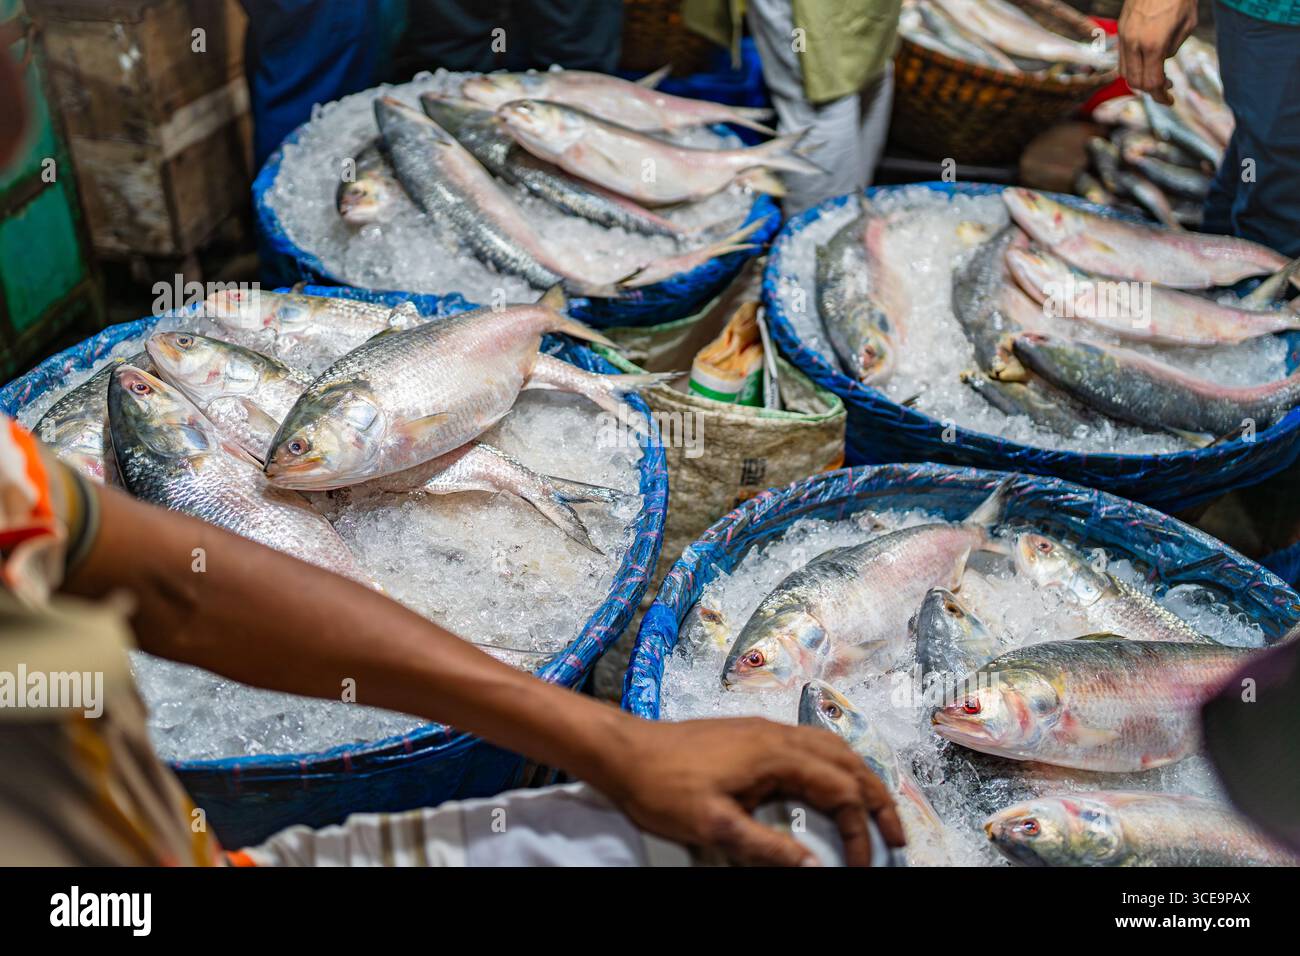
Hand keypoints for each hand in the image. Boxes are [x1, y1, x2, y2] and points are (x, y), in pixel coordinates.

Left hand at [593, 716, 905, 865]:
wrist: (624, 750)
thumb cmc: (663, 785)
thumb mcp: (714, 826)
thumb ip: (767, 848)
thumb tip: (816, 868)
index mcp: (777, 754)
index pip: (841, 790)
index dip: (860, 829)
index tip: (862, 863)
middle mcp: (778, 735)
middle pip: (848, 761)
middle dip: (877, 797)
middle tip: (896, 834)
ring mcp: (764, 730)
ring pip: (831, 746)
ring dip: (858, 776)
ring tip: (873, 807)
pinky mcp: (750, 734)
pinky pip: (809, 743)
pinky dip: (833, 764)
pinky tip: (827, 782)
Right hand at [1118, 0, 1197, 104]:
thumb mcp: (1187, 25)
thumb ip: (1172, 48)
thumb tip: (1161, 60)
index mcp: (1153, 44)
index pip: (1152, 82)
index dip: (1161, 96)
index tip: (1170, 101)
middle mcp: (1134, 43)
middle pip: (1135, 82)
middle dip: (1151, 90)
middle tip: (1166, 89)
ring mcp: (1124, 37)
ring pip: (1124, 72)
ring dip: (1139, 79)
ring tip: (1155, 75)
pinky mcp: (1121, 30)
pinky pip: (1122, 58)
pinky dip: (1132, 66)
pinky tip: (1146, 61)